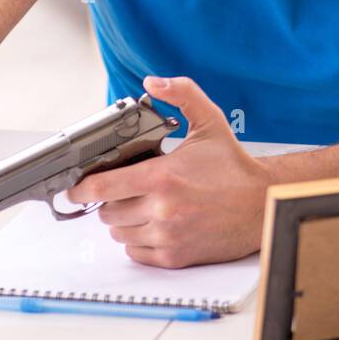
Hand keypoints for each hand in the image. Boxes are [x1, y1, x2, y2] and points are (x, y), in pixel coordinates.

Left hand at [64, 76, 270, 266]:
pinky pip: (136, 252)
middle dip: (110, 200)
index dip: (82, 187)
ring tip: (140, 206)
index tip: (76, 187)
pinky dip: (137, 240)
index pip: (102, 187)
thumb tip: (153, 83)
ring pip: (119, 233)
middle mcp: (161, 209)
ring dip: (123, 221)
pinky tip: (150, 225)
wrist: (263, 203)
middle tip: (123, 189)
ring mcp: (167, 235)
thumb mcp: (209, 120)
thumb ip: (181, 93)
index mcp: (162, 177)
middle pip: (107, 212)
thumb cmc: (235, 167)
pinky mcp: (175, 256)